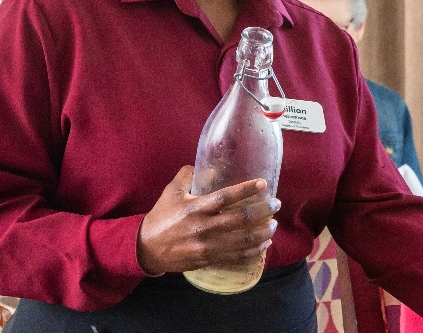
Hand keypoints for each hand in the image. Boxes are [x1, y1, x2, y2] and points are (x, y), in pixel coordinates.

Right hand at [135, 165, 279, 275]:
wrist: (146, 248)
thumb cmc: (161, 217)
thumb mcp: (171, 192)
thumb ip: (188, 175)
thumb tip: (205, 164)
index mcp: (195, 208)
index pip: (225, 197)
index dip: (246, 190)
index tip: (263, 184)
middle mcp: (203, 227)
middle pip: (240, 219)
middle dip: (263, 212)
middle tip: (276, 205)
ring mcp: (208, 245)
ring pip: (243, 240)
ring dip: (263, 233)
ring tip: (274, 225)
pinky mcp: (209, 259)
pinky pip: (237, 256)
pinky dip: (254, 251)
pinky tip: (264, 244)